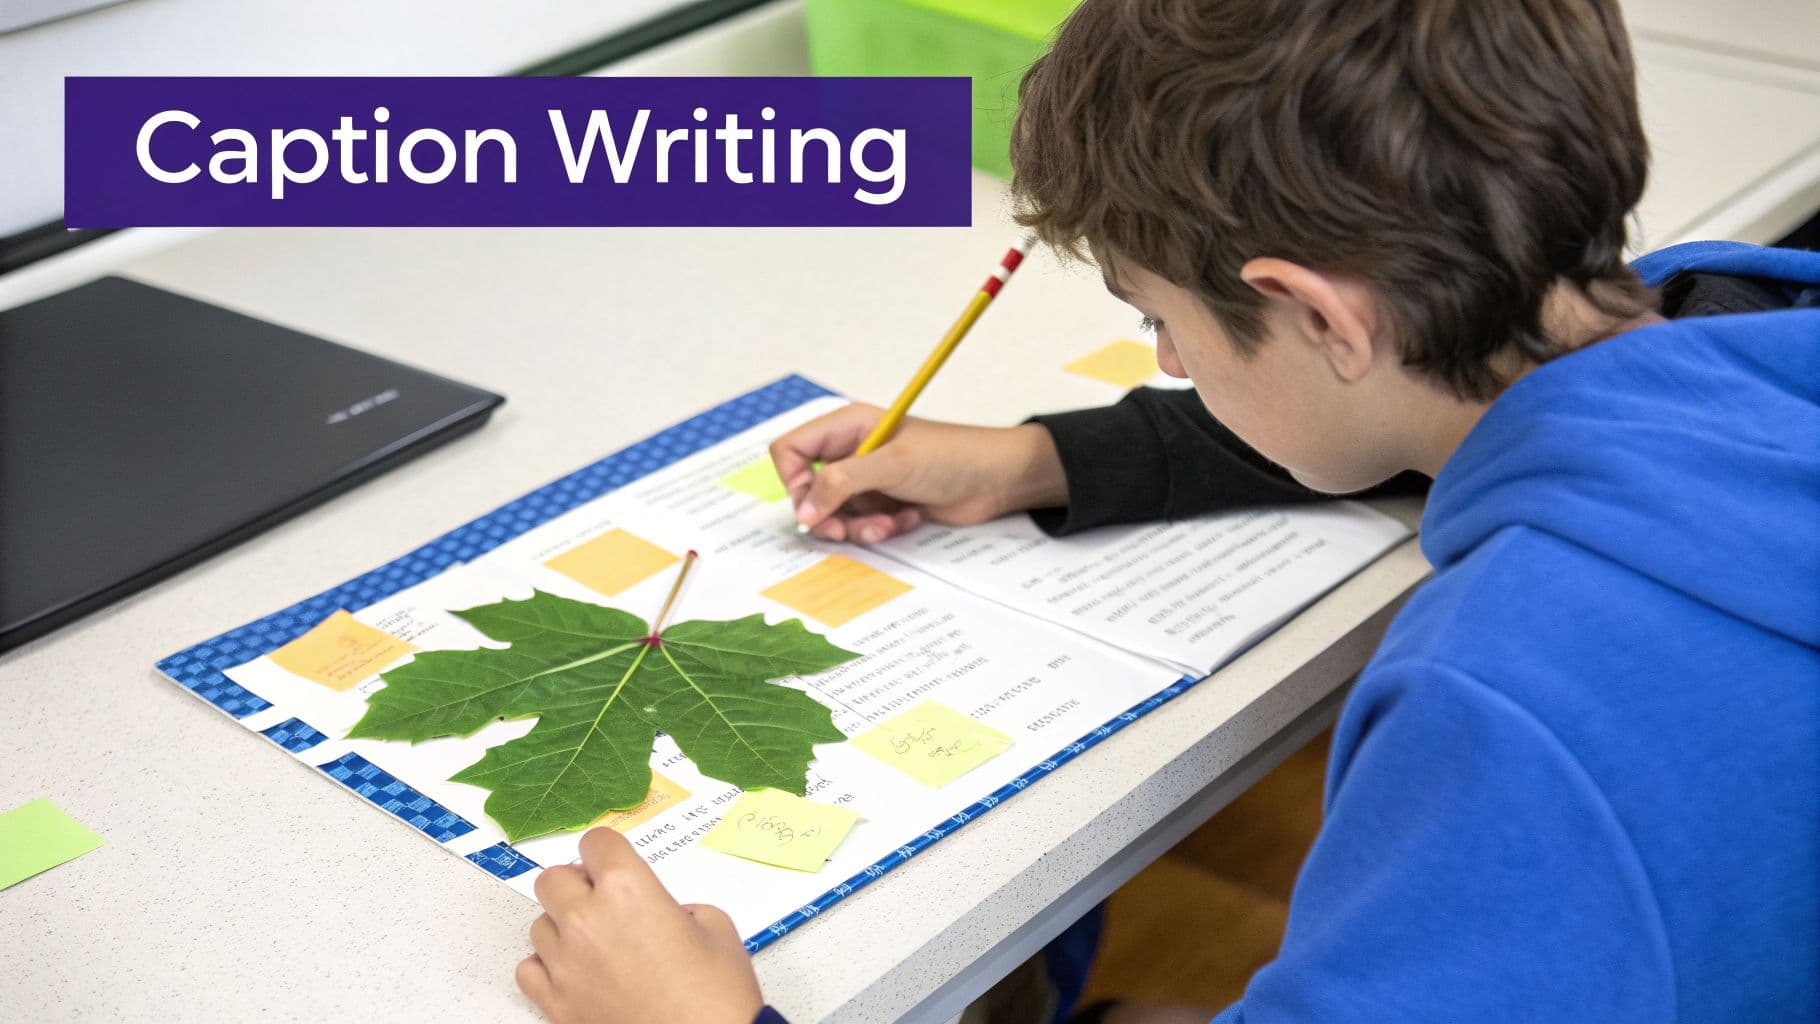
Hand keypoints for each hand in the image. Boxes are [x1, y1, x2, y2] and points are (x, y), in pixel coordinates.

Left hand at [517, 828, 763, 1023]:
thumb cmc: (716, 997)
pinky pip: (529, 970)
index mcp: (629, 890)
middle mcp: (588, 921)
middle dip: (577, 883)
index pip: (595, 842)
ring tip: (596, 943)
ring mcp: (567, 965)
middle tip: (602, 899)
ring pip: (539, 924)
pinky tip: (575, 971)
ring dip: (563, 926)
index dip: (608, 851)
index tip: (614, 861)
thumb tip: (662, 912)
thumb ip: (677, 905)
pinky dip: (547, 966)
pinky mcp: (558, 1005)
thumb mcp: (715, 926)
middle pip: (552, 878)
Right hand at [769, 403, 1066, 543]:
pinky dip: (879, 529)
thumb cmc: (952, 456)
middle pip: (808, 490)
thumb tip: (804, 509)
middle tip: (844, 530)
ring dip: (856, 526)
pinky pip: (861, 525)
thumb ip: (843, 483)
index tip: (814, 505)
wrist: (997, 479)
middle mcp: (852, 452)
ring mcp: (867, 480)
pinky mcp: (884, 504)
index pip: (791, 450)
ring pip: (834, 514)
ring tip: (887, 524)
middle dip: (827, 514)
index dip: (794, 480)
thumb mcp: (893, 465)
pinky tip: (906, 519)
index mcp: (847, 428)